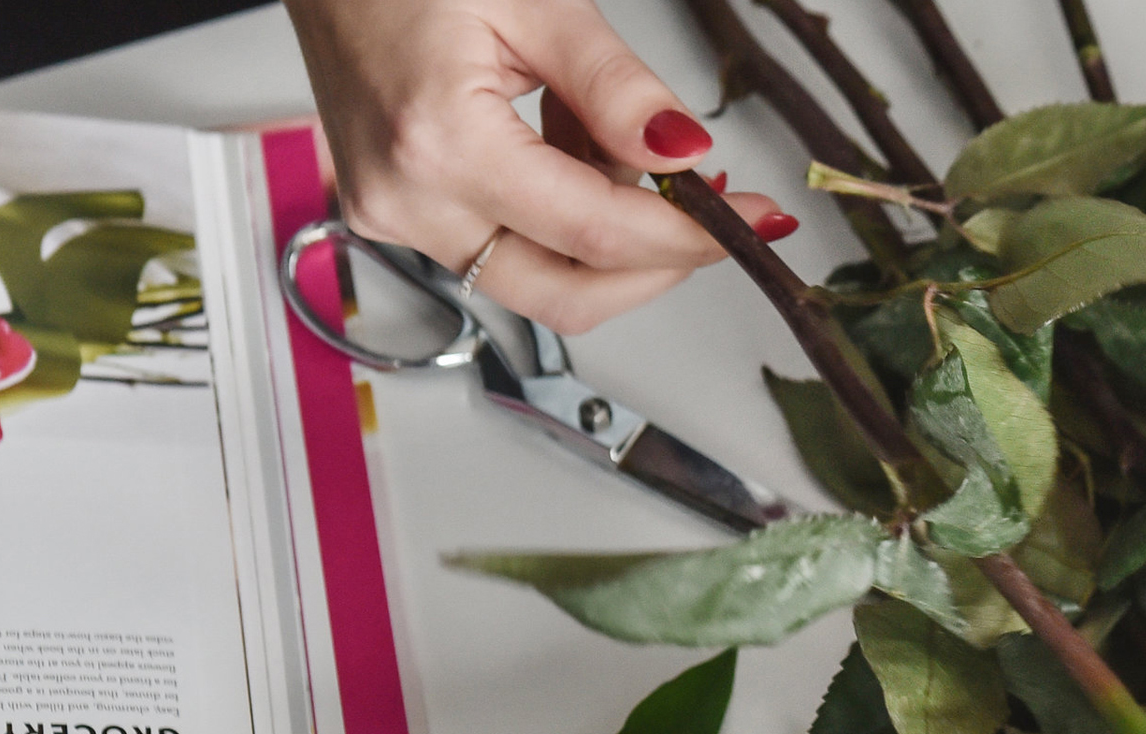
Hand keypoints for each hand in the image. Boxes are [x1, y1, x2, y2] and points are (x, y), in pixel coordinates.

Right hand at [281, 0, 799, 333]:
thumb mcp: (537, 5)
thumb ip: (616, 89)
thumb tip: (686, 157)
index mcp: (438, 144)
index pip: (595, 234)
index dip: (688, 237)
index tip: (752, 219)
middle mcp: (406, 201)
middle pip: (566, 294)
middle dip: (654, 265)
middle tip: (713, 215)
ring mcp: (393, 216)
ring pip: (536, 279)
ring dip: (605, 237)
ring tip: (621, 144)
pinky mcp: (395, 213)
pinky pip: (500, 246)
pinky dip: (558, 217)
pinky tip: (570, 148)